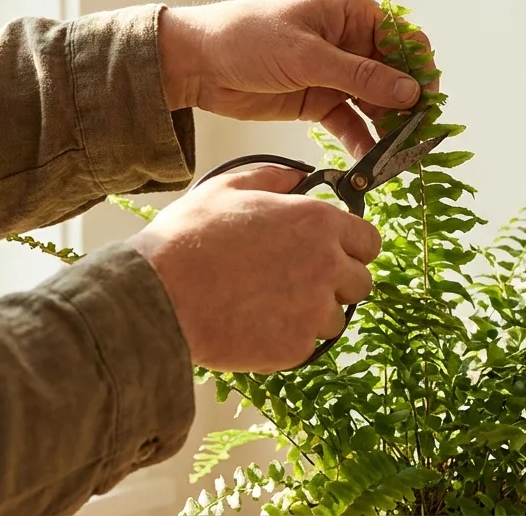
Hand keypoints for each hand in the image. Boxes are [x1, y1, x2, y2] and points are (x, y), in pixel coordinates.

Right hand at [129, 165, 379, 373]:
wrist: (156, 298)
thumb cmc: (187, 239)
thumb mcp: (228, 187)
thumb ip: (273, 176)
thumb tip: (299, 175)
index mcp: (317, 223)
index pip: (369, 241)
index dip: (351, 246)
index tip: (332, 251)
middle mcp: (327, 266)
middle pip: (360, 282)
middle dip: (336, 282)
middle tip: (295, 280)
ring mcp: (313, 311)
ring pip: (335, 318)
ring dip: (312, 313)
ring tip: (268, 304)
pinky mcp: (296, 349)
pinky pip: (307, 346)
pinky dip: (287, 339)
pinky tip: (254, 325)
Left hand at [157, 0, 437, 158]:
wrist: (198, 63)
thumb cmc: (248, 38)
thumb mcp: (306, 56)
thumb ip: (359, 75)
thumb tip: (410, 90)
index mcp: (351, 15)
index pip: (403, 38)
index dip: (420, 68)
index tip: (429, 99)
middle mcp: (350, 42)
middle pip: (395, 75)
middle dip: (409, 105)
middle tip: (418, 135)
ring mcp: (336, 73)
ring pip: (377, 102)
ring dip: (389, 127)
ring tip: (398, 154)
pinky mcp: (319, 101)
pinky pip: (351, 123)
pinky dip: (362, 141)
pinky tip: (371, 162)